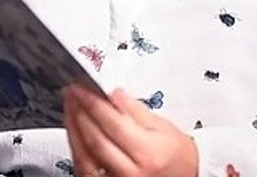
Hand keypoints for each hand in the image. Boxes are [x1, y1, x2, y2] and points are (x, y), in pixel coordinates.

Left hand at [63, 84, 197, 176]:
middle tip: (73, 93)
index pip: (112, 123)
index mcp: (147, 153)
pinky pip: (84, 167)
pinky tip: (75, 130)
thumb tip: (112, 93)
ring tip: (71, 107)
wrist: (185, 175)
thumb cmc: (176, 155)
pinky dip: (77, 147)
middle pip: (95, 139)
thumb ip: (133, 109)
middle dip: (79, 112)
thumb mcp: (161, 126)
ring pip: (84, 155)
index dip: (93, 103)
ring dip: (73, 128)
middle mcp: (131, 172)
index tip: (82, 88)